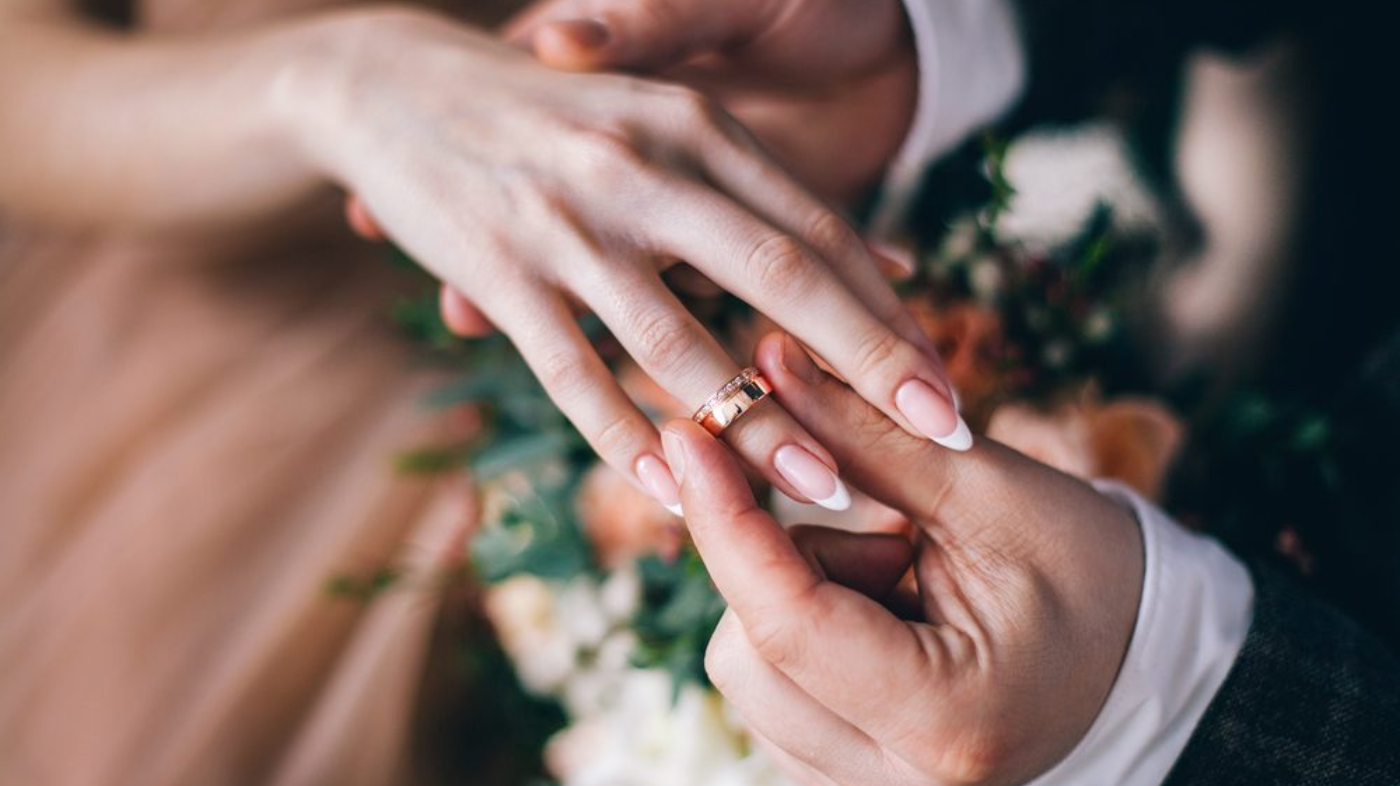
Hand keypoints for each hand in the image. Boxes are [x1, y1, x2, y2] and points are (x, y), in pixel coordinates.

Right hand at [287, 8, 960, 513]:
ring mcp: (567, 223)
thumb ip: (756, 193)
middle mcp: (642, 169)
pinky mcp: (498, 272)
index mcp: (694, 128)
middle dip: (867, 361)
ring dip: (758, 425)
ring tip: (826, 493)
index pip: (816, 226)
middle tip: (942, 432)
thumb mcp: (659, 125)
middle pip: (778, 276)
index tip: (943, 377)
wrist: (391, 80)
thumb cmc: (547, 116)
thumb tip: (883, 263)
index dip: (889, 306)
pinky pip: (573, 372)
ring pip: (679, 341)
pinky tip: (671, 490)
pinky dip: (624, 436)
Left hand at [660, 332, 1143, 785]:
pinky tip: (885, 613)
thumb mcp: (990, 492)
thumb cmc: (1092, 575)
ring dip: (801, 598)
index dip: (726, 520)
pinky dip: (804, 629)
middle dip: (788, 566)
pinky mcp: (843, 774)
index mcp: (944, 720)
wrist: (1143, 659)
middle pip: (745, 654)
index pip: (787, 622)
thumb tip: (764, 365)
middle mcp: (893, 785)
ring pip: (749, 671)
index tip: (688, 432)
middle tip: (892, 536)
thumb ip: (866, 435)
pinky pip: (773, 688)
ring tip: (904, 579)